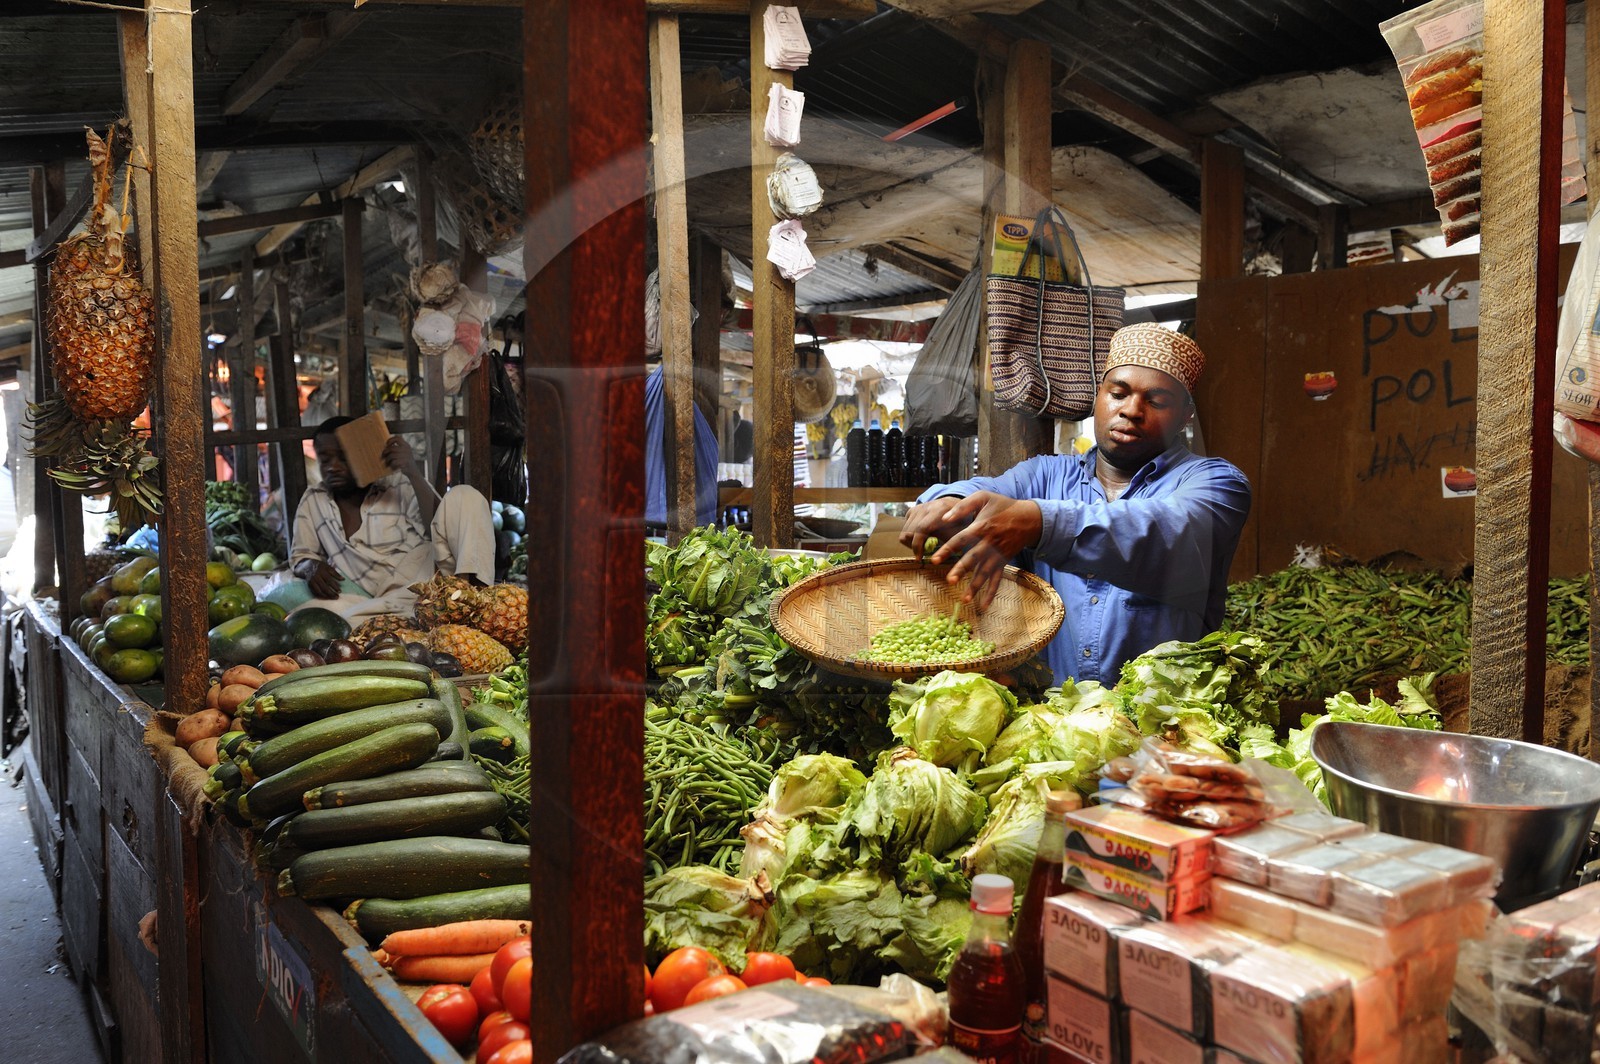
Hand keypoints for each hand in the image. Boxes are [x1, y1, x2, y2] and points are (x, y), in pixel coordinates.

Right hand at [299, 559, 343, 597]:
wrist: (306, 566)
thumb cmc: (320, 566)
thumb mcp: (328, 567)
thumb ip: (335, 573)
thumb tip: (343, 579)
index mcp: (322, 571)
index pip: (329, 580)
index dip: (335, 586)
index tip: (340, 591)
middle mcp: (316, 576)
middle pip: (324, 587)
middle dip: (331, 593)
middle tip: (337, 597)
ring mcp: (312, 581)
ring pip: (319, 590)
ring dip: (326, 595)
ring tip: (333, 598)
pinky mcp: (309, 585)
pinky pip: (315, 592)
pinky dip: (320, 595)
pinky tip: (326, 597)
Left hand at [382, 435, 416, 472]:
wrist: (413, 470)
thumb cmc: (404, 460)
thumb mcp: (404, 452)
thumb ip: (397, 447)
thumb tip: (385, 445)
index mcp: (406, 445)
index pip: (397, 438)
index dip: (390, 440)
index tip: (387, 444)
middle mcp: (407, 449)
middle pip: (392, 448)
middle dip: (386, 451)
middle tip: (383, 455)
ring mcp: (406, 456)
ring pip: (392, 455)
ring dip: (387, 459)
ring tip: (387, 461)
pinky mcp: (405, 462)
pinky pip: (394, 462)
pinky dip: (391, 464)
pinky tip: (392, 465)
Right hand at [899, 497, 966, 561]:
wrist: (956, 506)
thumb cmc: (959, 523)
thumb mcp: (959, 533)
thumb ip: (948, 544)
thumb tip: (936, 560)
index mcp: (940, 509)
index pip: (921, 528)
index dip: (918, 545)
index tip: (919, 558)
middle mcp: (926, 506)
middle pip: (909, 531)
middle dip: (914, 546)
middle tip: (923, 553)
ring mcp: (918, 507)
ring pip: (904, 531)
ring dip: (911, 542)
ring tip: (924, 546)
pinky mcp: (912, 510)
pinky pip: (905, 528)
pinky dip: (910, 537)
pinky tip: (922, 539)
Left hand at [927, 492, 1041, 610]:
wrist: (1029, 518)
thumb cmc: (1003, 506)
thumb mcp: (983, 497)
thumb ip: (963, 506)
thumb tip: (944, 517)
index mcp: (981, 527)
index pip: (961, 539)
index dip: (948, 549)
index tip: (934, 559)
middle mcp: (989, 543)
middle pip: (973, 558)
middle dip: (961, 570)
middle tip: (949, 580)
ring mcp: (997, 555)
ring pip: (984, 573)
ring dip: (975, 586)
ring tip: (964, 599)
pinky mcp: (1003, 562)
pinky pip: (997, 580)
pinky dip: (991, 593)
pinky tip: (983, 606)